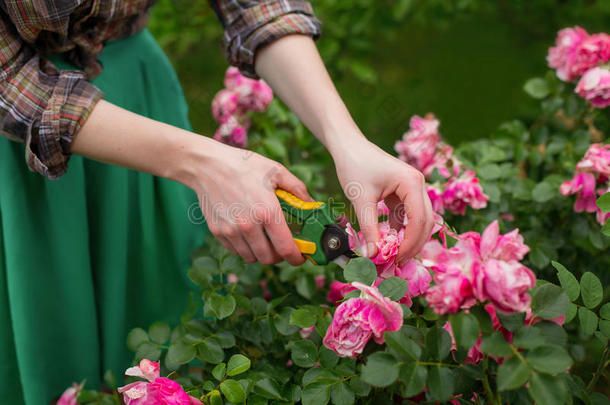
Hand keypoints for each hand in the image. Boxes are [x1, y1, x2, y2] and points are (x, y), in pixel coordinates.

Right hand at [181, 139, 310, 265]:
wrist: (208, 165)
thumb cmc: (244, 165)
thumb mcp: (276, 171)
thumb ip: (298, 189)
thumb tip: (313, 205)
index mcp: (267, 211)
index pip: (285, 249)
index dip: (296, 258)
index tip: (300, 257)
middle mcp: (248, 225)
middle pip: (268, 259)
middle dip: (279, 256)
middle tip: (282, 246)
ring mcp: (231, 230)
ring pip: (251, 257)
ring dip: (261, 253)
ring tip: (265, 240)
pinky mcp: (218, 231)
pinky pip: (236, 250)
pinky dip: (245, 248)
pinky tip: (249, 233)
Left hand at [332, 136, 434, 262]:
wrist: (348, 146)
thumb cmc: (354, 165)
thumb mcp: (361, 200)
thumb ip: (369, 228)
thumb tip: (373, 255)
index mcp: (412, 183)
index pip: (419, 220)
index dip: (410, 243)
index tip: (395, 259)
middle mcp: (418, 184)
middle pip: (425, 222)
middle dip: (413, 244)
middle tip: (397, 263)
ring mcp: (412, 188)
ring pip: (418, 220)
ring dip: (408, 238)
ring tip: (393, 256)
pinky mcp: (403, 192)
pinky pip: (406, 215)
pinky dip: (400, 229)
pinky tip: (388, 242)